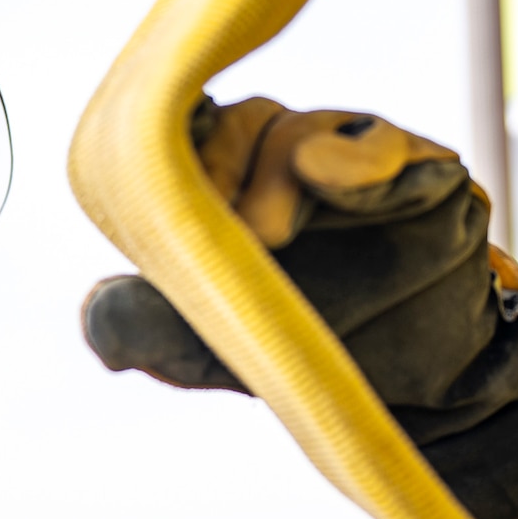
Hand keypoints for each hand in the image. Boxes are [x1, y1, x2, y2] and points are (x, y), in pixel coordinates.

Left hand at [82, 95, 517, 518]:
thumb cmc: (311, 356)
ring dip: (280, 171)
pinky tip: (338, 173)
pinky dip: (360, 157)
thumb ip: (154, 327)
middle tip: (219, 228)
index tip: (158, 193)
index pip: (186, 132)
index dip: (168, 151)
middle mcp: (287, 155)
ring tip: (267, 232)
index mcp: (229, 181)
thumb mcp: (216, 354)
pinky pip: (386, 145)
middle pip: (240, 122)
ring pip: (301, 130)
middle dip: (219, 166)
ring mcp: (353, 155)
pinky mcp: (420, 170)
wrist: (421, 396)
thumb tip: (96, 313)